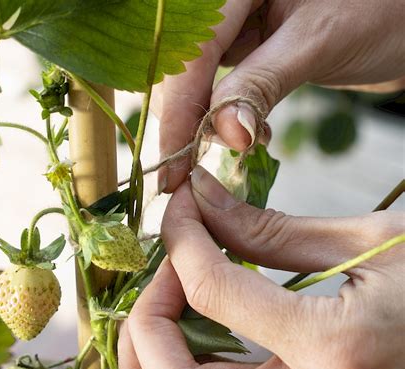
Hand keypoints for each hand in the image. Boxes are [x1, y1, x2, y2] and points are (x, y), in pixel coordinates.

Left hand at [118, 167, 404, 368]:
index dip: (180, 243)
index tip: (179, 214)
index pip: (214, 294)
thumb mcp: (364, 238)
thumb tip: (200, 203)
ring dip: (156, 362)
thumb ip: (266, 229)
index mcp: (340, 349)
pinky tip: (194, 331)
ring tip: (167, 303)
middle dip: (147, 328)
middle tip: (161, 275)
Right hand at [154, 0, 404, 192]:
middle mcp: (223, 4)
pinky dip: (227, 117)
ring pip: (195, 83)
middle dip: (187, 121)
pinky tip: (251, 131)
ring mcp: (232, 26)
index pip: (189, 54)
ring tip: (238, 145)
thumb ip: (262, 83)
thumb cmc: (380, 8)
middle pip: (181, 71)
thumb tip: (225, 135)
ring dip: (207, 122)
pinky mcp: (244, 48)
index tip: (173, 164)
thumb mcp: (316, 43)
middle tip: (195, 166)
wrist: (404, 13)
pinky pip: (218, 86)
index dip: (178, 113)